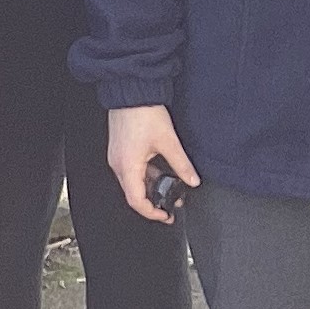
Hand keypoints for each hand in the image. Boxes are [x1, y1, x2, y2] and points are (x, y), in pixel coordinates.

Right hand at [108, 104, 198, 222]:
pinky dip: (146, 176)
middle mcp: (118, 164)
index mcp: (128, 166)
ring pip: (133, 183)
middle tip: (171, 205)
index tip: (166, 216)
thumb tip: (192, 180)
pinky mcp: (120, 150)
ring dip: (150, 188)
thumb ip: (181, 165)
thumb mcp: (168, 141)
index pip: (137, 201)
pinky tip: (160, 171)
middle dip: (153, 202)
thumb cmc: (143, 113)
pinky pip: (131, 171)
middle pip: (133, 194)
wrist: (131, 92)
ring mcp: (117, 157)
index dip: (152, 213)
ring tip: (170, 187)